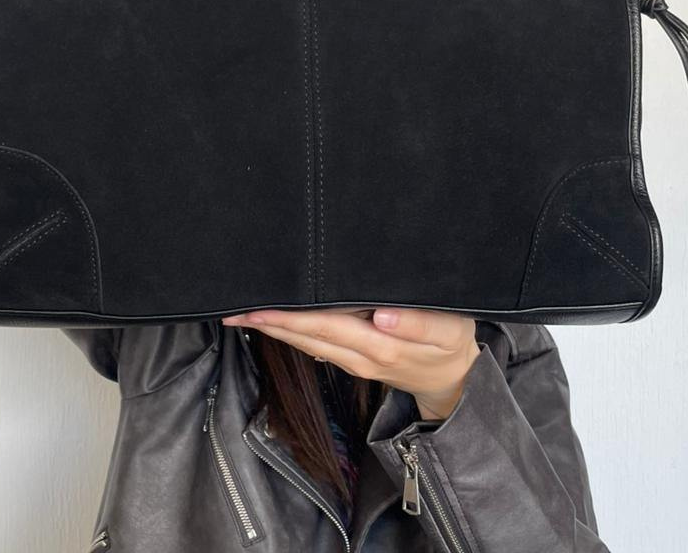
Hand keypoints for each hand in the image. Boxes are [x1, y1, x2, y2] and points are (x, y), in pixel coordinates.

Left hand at [221, 306, 481, 420]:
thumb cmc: (452, 342)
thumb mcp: (449, 330)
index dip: (287, 317)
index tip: (256, 308)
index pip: (323, 325)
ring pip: (307, 343)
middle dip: (268, 322)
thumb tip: (384, 318)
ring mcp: (355, 361)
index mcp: (379, 345)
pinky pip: (317, 346)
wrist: (456, 379)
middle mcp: (360, 355)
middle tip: (232, 309)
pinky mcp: (355, 361)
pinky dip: (293, 333)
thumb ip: (419, 324)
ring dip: (274, 329)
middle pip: (305, 336)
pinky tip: (277, 322)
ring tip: (244, 314)